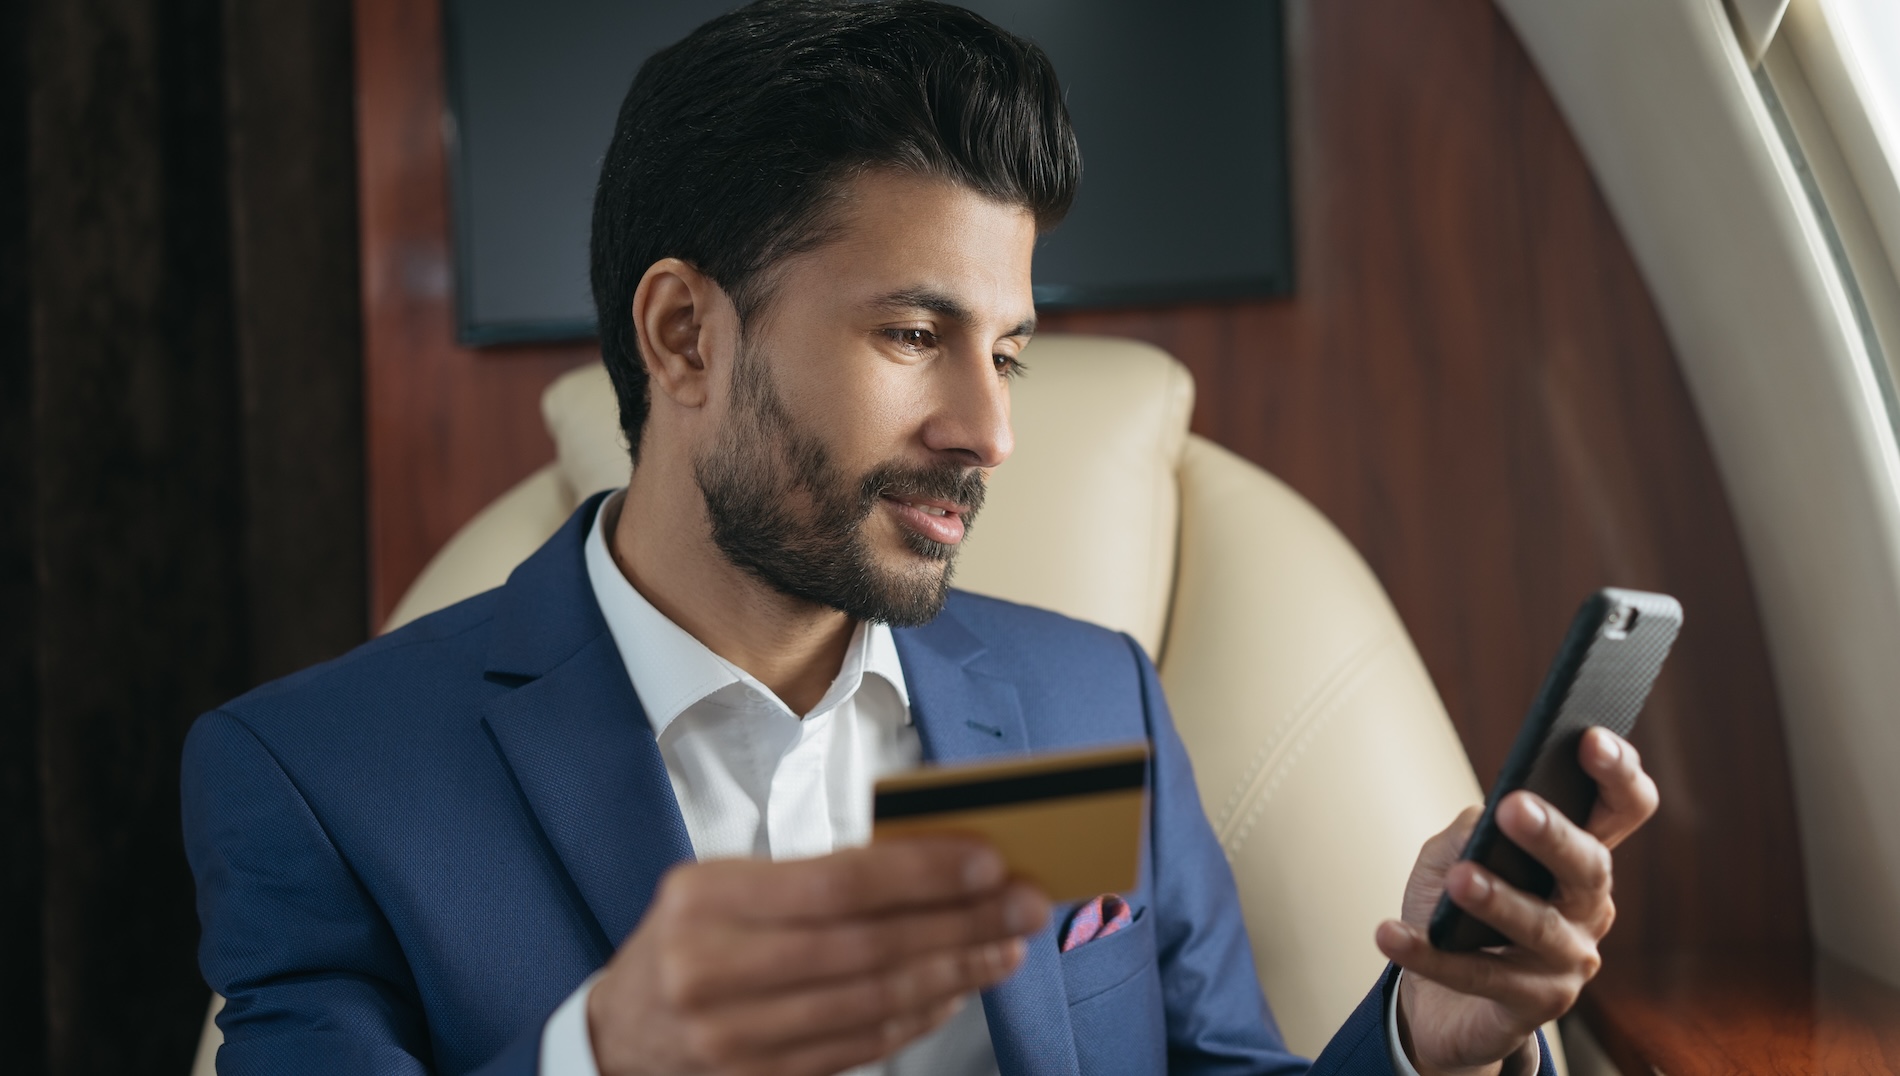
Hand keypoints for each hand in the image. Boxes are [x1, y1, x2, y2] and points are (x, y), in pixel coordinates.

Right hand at [587, 837, 1049, 1075]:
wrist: (619, 1035)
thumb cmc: (688, 940)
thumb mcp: (722, 886)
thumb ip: (812, 878)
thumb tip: (928, 862)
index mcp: (706, 899)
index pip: (836, 884)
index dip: (921, 873)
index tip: (987, 860)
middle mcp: (714, 970)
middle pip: (868, 947)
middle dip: (961, 923)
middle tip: (1022, 902)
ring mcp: (735, 1038)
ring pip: (874, 1003)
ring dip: (955, 973)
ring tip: (1005, 946)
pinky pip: (862, 1046)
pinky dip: (919, 1016)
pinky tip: (956, 989)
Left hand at [1374, 727, 1658, 1075]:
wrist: (1439, 1003)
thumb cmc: (1453, 912)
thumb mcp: (1453, 855)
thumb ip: (1474, 830)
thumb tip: (1485, 822)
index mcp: (1577, 856)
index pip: (1621, 808)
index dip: (1617, 774)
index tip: (1590, 739)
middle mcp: (1587, 907)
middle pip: (1590, 865)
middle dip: (1553, 835)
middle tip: (1516, 807)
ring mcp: (1568, 960)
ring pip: (1540, 927)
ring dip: (1498, 899)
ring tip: (1460, 879)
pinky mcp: (1536, 1007)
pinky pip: (1482, 978)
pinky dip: (1431, 956)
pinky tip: (1390, 934)